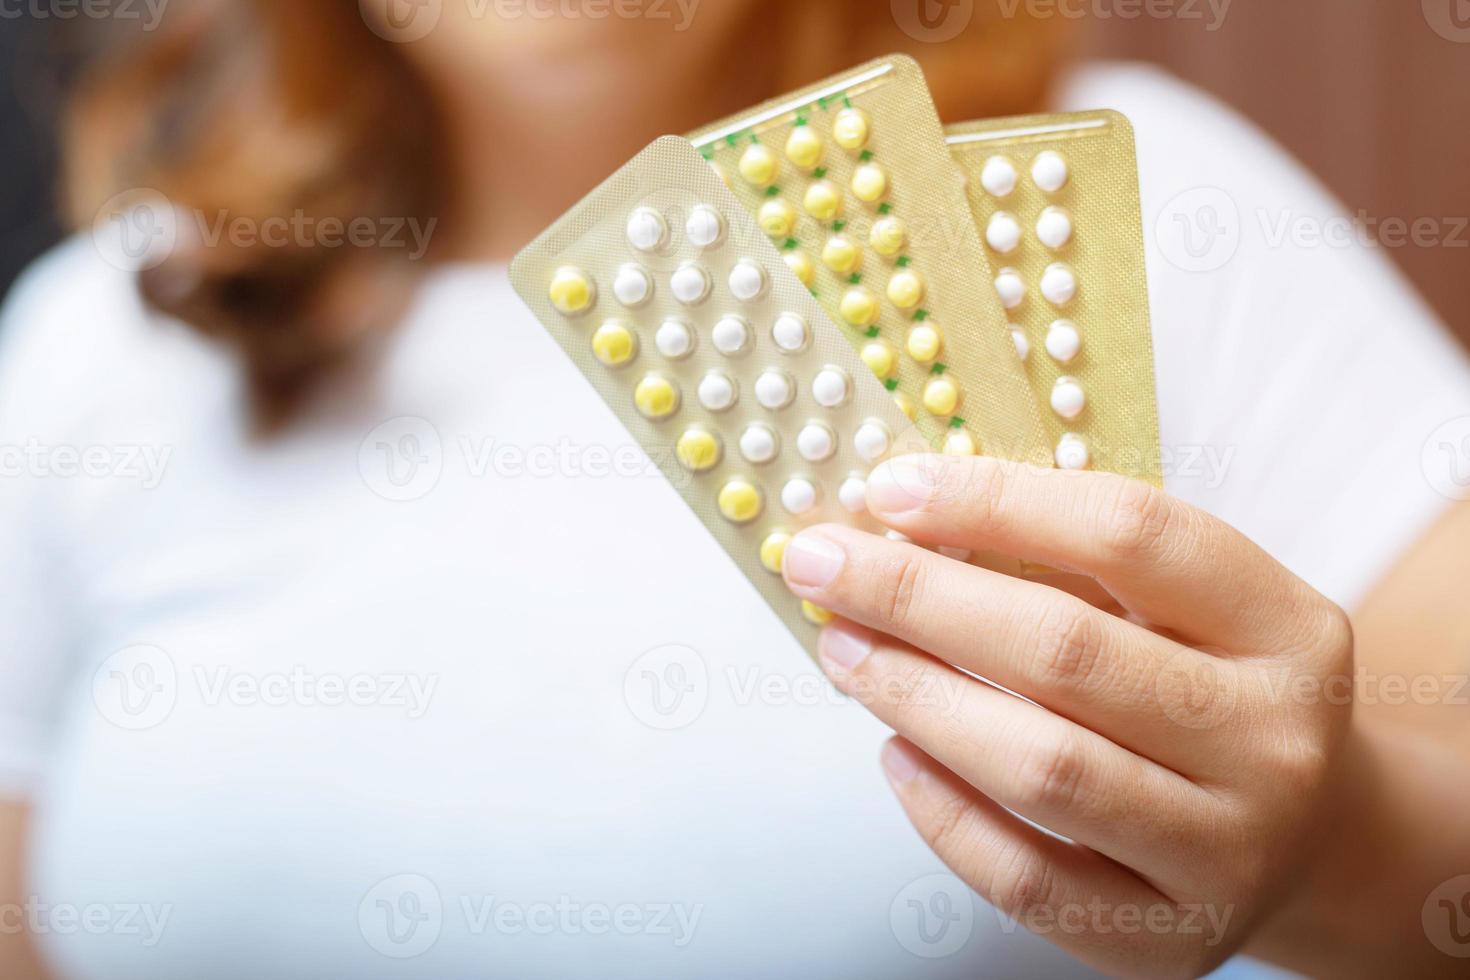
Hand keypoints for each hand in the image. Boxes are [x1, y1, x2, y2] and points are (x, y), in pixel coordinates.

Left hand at [781, 454, 1353, 977]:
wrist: (1311, 838)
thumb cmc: (1209, 691)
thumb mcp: (1183, 609)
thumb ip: (1068, 558)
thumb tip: (904, 518)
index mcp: (1286, 628)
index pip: (1132, 534)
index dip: (998, 501)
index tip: (890, 488)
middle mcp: (1273, 741)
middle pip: (1066, 652)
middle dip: (917, 597)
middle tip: (823, 565)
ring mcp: (1228, 851)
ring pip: (1041, 766)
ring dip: (915, 696)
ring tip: (844, 651)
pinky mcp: (1170, 938)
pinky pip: (1027, 878)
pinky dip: (942, 811)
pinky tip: (895, 752)